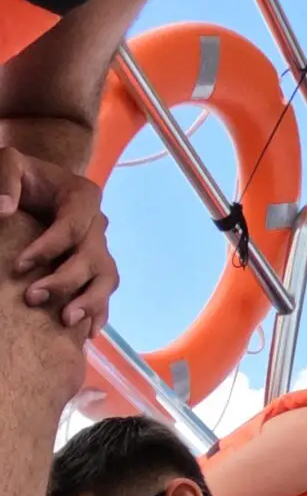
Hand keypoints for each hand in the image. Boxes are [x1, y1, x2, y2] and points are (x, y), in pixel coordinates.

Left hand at [0, 151, 115, 333]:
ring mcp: (101, 248)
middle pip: (92, 259)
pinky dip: (98, 313)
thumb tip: (3, 211)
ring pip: (107, 280)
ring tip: (66, 321)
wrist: (40, 185)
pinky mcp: (97, 268)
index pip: (72, 228)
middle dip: (65, 282)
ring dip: (89, 303)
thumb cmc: (24, 176)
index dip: (47, 249)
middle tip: (32, 298)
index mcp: (84, 197)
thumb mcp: (12, 163)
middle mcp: (99, 225)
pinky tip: (86, 332)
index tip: (18, 266)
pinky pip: (105, 293)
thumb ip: (6, 179)